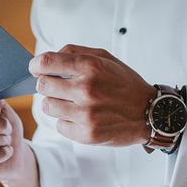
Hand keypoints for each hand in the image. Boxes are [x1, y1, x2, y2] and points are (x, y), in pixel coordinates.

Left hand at [29, 45, 155, 146]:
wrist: (151, 113)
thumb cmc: (124, 84)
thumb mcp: (105, 58)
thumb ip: (74, 53)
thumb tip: (45, 59)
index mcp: (90, 67)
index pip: (46, 63)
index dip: (36, 65)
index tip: (36, 69)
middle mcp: (86, 90)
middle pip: (42, 86)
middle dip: (48, 85)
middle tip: (60, 87)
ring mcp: (86, 114)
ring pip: (47, 106)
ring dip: (56, 103)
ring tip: (72, 102)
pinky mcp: (87, 134)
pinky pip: (59, 125)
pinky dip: (67, 121)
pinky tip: (82, 117)